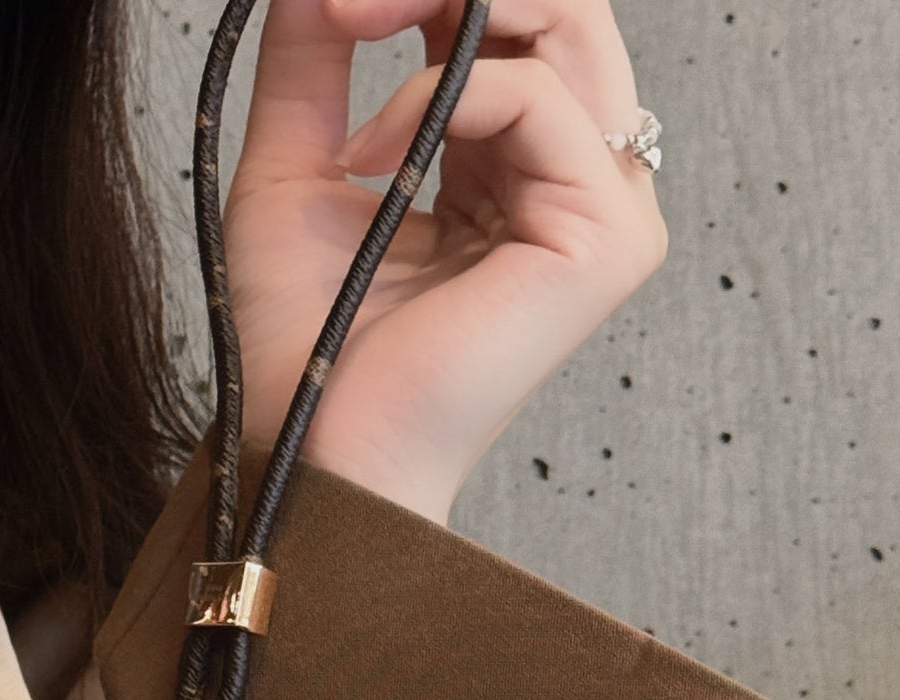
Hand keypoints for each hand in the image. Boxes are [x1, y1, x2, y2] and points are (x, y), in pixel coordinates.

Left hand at [225, 0, 667, 523]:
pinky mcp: (605, 239)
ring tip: (349, 42)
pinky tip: (372, 158)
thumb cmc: (306, 350)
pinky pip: (541, 100)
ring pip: (568, 24)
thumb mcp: (294, 171)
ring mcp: (602, 208)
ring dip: (445, 8)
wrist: (315, 455)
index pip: (514, 18)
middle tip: (346, 1)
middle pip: (558, 3)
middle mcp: (569, 178)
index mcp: (510, 163)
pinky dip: (442, 100)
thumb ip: (314, 63)